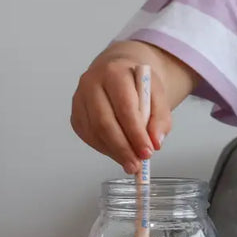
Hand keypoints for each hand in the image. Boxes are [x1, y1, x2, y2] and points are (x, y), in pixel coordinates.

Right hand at [70, 42, 173, 173]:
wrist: (119, 71)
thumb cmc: (138, 83)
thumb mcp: (157, 92)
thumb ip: (160, 117)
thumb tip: (156, 142)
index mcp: (115, 72)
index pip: (124, 107)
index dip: (136, 133)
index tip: (148, 152)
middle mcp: (91, 83)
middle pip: (104, 122)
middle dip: (123, 148)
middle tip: (137, 165)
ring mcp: (79, 99)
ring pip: (94, 132)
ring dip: (113, 152)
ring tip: (131, 163)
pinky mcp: (75, 114)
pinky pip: (88, 136)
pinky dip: (104, 148)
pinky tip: (118, 153)